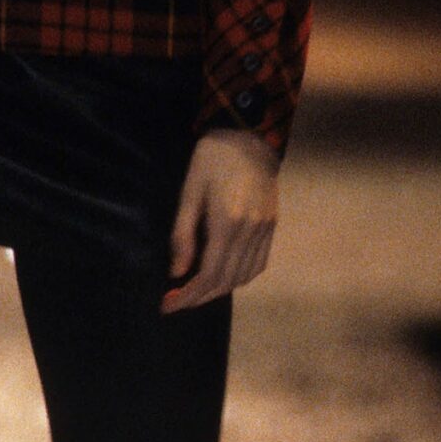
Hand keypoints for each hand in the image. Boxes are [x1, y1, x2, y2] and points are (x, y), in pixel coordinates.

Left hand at [161, 127, 280, 311]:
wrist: (250, 136)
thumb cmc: (212, 159)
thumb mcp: (189, 192)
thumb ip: (183, 234)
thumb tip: (177, 272)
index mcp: (228, 222)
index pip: (208, 274)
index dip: (188, 295)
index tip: (168, 305)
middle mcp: (250, 231)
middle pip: (226, 281)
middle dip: (199, 297)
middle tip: (177, 302)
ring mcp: (265, 230)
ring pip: (244, 277)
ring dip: (219, 290)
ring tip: (196, 291)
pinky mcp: (272, 226)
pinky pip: (258, 264)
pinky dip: (240, 278)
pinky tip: (223, 276)